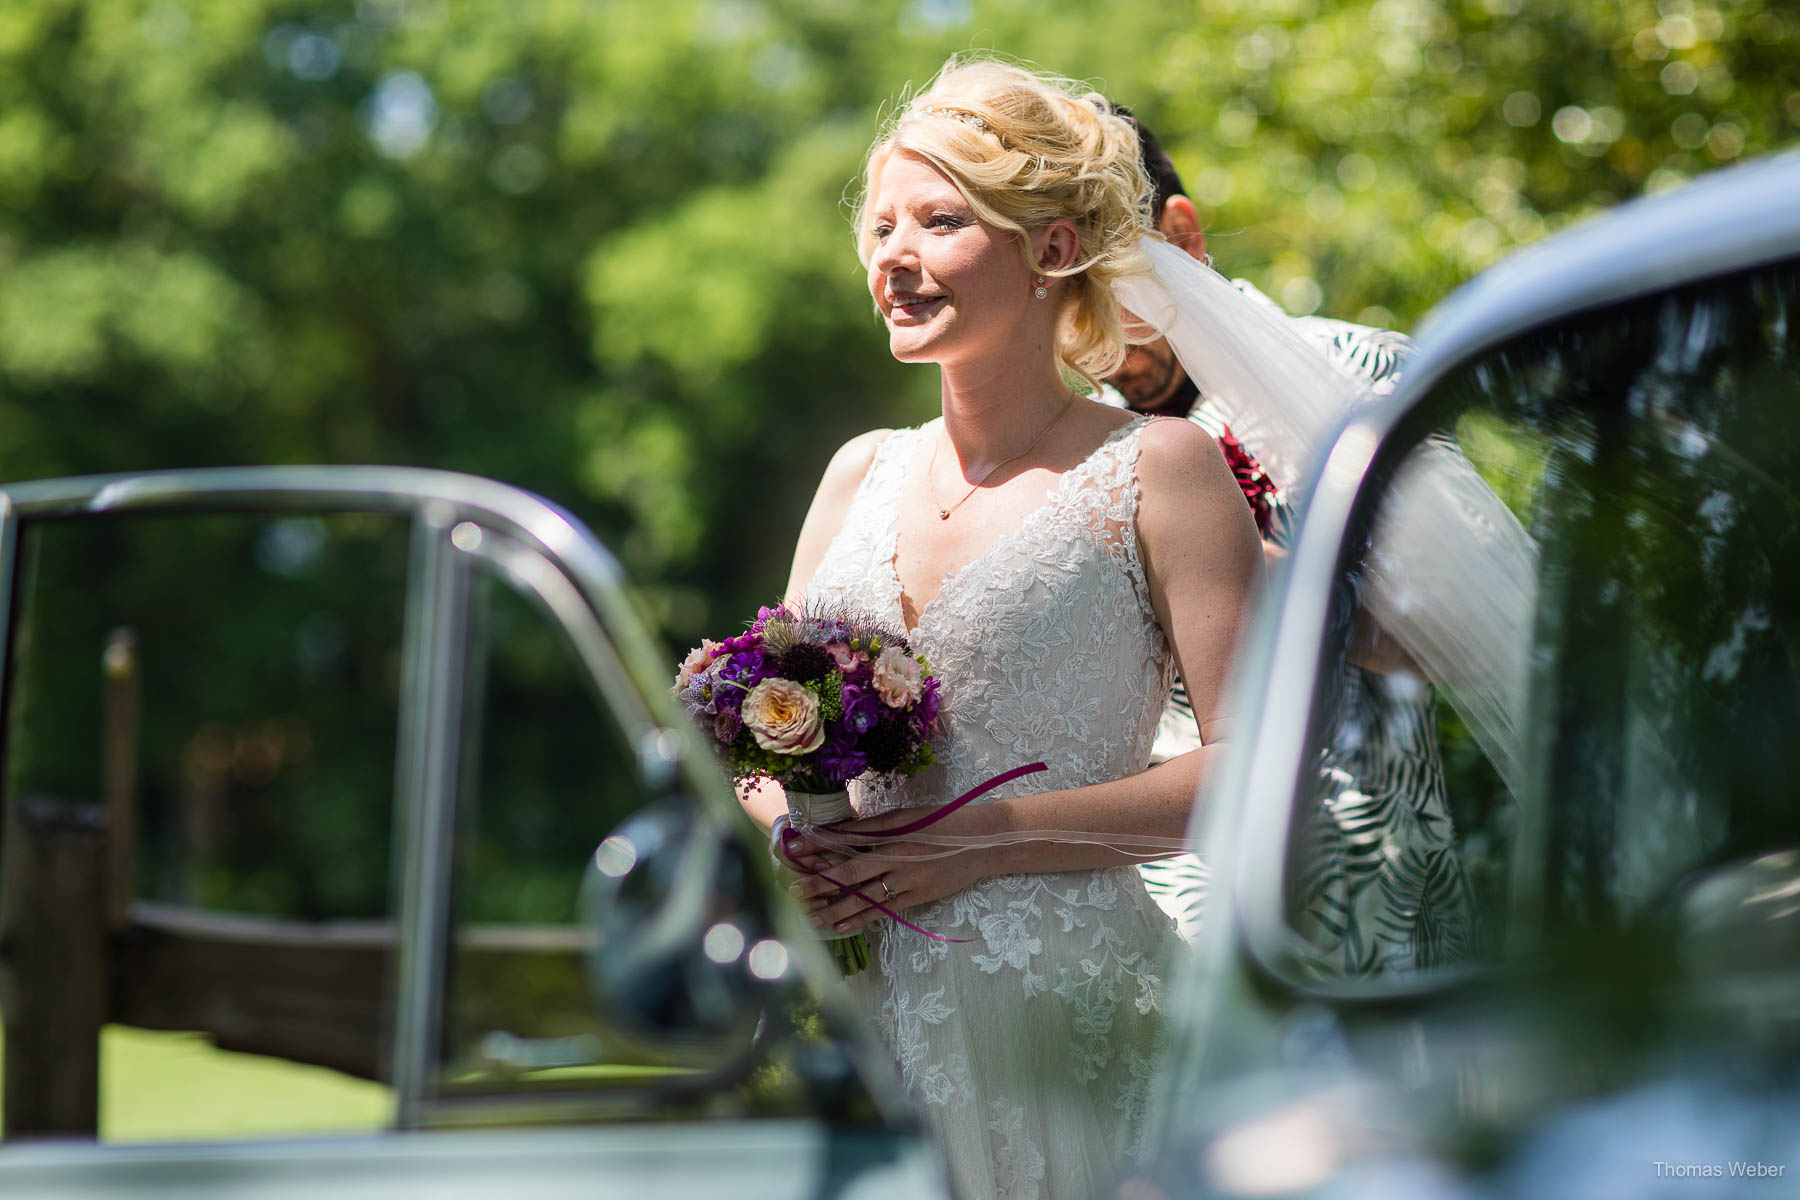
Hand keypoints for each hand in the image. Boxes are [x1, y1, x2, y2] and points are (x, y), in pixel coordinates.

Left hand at [785, 804, 993, 935]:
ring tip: (807, 918)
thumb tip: (837, 832)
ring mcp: (907, 880)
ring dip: (833, 908)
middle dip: (818, 883)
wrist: (981, 842)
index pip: (847, 840)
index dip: (819, 845)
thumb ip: (872, 827)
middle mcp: (896, 857)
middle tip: (790, 892)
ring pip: (863, 897)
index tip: (793, 849)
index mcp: (892, 832)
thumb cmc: (941, 822)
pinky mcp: (917, 897)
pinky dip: (861, 918)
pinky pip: (884, 910)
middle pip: (850, 872)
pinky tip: (840, 926)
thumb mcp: (905, 816)